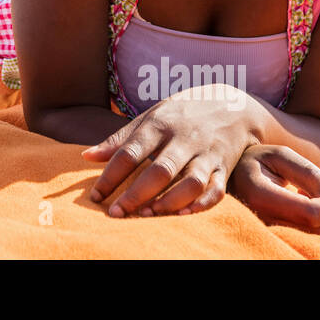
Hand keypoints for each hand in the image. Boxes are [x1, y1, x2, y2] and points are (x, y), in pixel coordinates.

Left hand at [82, 84, 261, 216]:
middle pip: (159, 170)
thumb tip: (87, 156)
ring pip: (190, 182)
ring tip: (147, 214)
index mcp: (159, 124)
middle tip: (116, 213)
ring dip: (169, 201)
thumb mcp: (150, 116)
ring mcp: (206, 153)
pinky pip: (217, 190)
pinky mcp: (224, 167)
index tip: (95, 196)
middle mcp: (183, 139)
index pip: (130, 152)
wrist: (232, 104)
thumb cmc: (181, 113)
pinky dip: (201, 204)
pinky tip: (182, 214)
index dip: (110, 176)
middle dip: (136, 194)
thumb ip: (120, 138)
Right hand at [228, 143, 319, 234]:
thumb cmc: (259, 161)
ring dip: (318, 216)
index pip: (309, 212)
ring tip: (303, 194)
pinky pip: (302, 238)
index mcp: (258, 193)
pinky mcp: (268, 237)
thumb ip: (310, 174)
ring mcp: (261, 231)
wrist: (231, 175)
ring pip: (310, 236)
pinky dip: (310, 223)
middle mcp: (256, 218)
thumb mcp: (282, 155)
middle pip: (313, 228)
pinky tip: (299, 205)